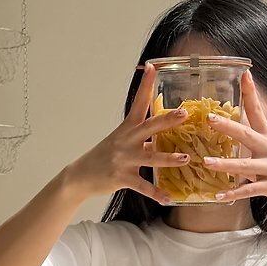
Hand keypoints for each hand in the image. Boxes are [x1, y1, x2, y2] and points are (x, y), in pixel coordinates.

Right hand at [65, 62, 190, 204]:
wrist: (79, 176)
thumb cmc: (103, 157)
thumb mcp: (121, 143)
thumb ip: (143, 139)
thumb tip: (164, 136)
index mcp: (126, 129)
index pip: (138, 103)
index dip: (146, 85)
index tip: (153, 67)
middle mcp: (126, 141)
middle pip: (150, 127)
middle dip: (168, 120)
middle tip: (185, 113)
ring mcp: (123, 159)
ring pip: (150, 158)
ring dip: (169, 158)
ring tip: (187, 158)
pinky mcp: (121, 178)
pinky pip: (143, 186)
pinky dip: (156, 193)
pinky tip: (168, 198)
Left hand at [202, 72, 266, 211]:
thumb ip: (252, 147)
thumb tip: (232, 137)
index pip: (258, 111)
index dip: (251, 93)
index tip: (244, 74)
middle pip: (247, 134)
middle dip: (227, 126)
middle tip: (209, 118)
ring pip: (245, 165)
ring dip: (225, 164)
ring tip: (206, 162)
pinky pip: (250, 190)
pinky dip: (234, 194)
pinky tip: (219, 196)